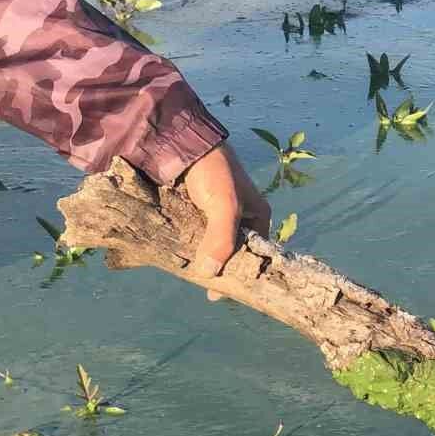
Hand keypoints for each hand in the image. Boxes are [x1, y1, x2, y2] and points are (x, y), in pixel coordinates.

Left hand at [182, 142, 270, 299]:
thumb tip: (210, 274)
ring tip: (189, 278)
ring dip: (201, 260)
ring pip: (210, 246)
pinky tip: (177, 261)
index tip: (224, 293)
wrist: (181, 142)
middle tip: (205, 289)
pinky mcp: (192, 214)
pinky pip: (192, 237)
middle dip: (219, 269)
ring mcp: (213, 218)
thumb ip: (221, 238)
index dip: (242, 274)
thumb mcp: (224, 205)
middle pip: (232, 253)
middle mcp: (239, 220)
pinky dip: (186, 248)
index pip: (255, 254)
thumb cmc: (213, 172)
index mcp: (257, 217)